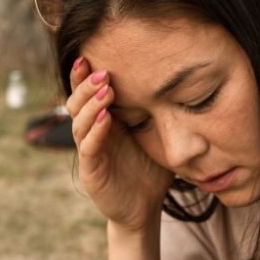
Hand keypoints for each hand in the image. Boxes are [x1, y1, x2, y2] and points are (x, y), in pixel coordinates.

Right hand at [66, 56, 173, 231]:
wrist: (145, 207)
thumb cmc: (151, 168)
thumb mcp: (158, 135)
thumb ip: (160, 111)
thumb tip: (182, 79)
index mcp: (104, 119)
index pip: (89, 91)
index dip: (85, 73)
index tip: (91, 51)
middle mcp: (91, 131)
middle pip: (77, 101)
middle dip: (86, 84)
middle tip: (101, 70)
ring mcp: (89, 151)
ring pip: (80, 122)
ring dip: (91, 104)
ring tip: (105, 89)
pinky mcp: (92, 170)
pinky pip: (89, 148)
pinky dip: (95, 132)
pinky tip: (105, 119)